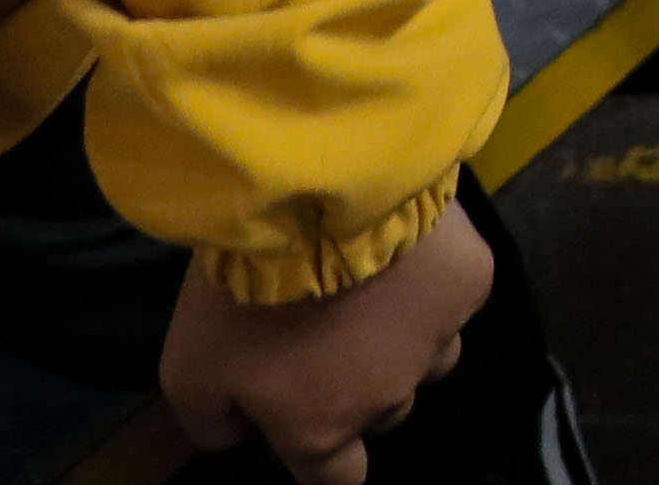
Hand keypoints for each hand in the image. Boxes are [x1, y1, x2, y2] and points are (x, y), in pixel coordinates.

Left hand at [163, 211, 491, 484]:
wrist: (320, 201)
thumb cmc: (246, 296)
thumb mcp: (188, 368)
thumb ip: (209, 418)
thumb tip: (233, 432)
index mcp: (321, 426)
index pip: (337, 479)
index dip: (326, 467)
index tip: (314, 437)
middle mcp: (388, 395)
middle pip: (382, 413)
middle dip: (359, 388)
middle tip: (327, 338)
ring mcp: (438, 338)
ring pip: (429, 360)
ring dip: (404, 343)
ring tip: (377, 296)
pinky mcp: (471, 282)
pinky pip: (454, 297)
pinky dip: (433, 283)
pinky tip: (409, 249)